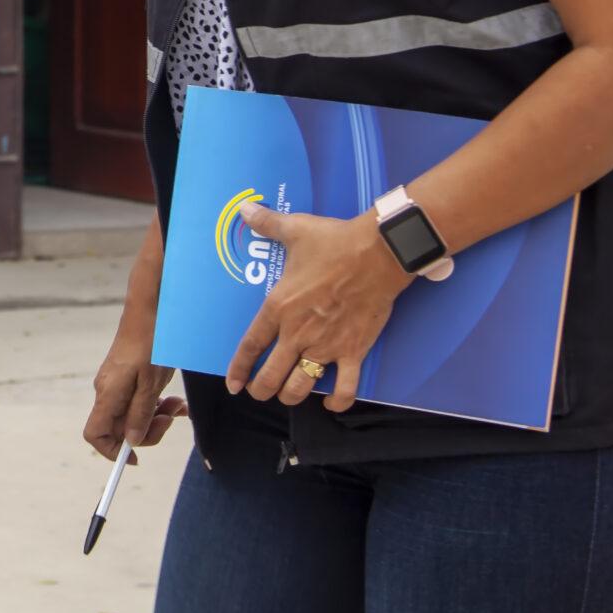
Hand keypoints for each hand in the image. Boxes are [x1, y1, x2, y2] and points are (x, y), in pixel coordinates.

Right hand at [85, 320, 186, 462]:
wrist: (150, 312)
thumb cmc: (150, 344)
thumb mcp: (150, 383)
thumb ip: (140, 414)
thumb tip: (131, 442)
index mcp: (108, 395)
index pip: (95, 434)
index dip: (112, 451)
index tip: (137, 456)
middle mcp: (107, 392)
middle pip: (119, 429)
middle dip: (148, 430)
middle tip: (171, 419)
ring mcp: (116, 385)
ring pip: (132, 415)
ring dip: (157, 416)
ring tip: (178, 405)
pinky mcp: (126, 378)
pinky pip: (138, 401)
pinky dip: (156, 404)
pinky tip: (175, 398)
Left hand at [223, 203, 412, 410]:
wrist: (379, 253)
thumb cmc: (334, 242)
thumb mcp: (295, 230)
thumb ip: (266, 224)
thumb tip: (244, 209)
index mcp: (278, 307)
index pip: (250, 346)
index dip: (239, 369)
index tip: (233, 384)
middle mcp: (298, 333)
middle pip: (271, 376)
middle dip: (262, 389)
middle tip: (260, 392)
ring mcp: (326, 346)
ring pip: (301, 386)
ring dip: (291, 395)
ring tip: (287, 395)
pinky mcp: (354, 351)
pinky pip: (346, 389)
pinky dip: (338, 401)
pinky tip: (331, 403)